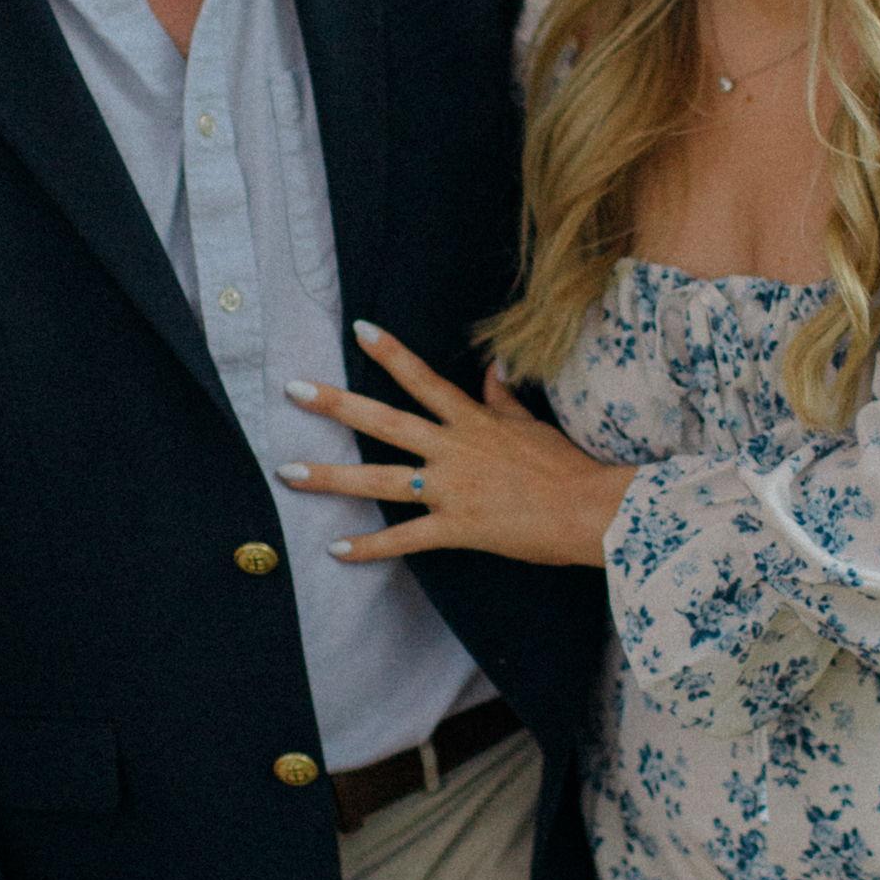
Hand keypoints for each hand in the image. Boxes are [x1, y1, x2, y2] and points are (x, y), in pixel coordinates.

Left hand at [278, 321, 629, 567]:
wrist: (592, 510)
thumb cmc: (566, 467)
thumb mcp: (531, 425)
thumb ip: (502, 400)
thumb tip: (492, 369)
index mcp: (471, 421)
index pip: (422, 378)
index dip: (391, 352)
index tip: (359, 328)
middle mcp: (451, 450)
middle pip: (383, 422)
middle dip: (336, 405)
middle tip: (293, 390)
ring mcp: (450, 489)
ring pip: (379, 480)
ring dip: (330, 478)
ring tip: (288, 472)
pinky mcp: (456, 529)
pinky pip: (403, 540)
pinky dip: (368, 548)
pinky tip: (335, 551)